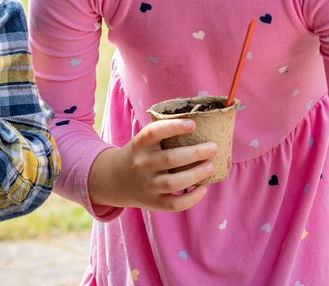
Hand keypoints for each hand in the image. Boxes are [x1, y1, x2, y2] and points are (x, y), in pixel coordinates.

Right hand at [87, 119, 218, 211]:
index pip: (153, 132)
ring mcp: (147, 185)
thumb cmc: (140, 155)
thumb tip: (200, 128)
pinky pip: (174, 204)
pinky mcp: (153, 202)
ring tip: (210, 166)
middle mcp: (142, 164)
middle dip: (195, 152)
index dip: (174, 127)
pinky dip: (192, 198)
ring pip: (173, 182)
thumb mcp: (143, 142)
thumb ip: (163, 135)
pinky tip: (203, 189)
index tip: (193, 124)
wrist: (115, 179)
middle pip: (170, 159)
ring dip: (196, 174)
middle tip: (213, 147)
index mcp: (139, 145)